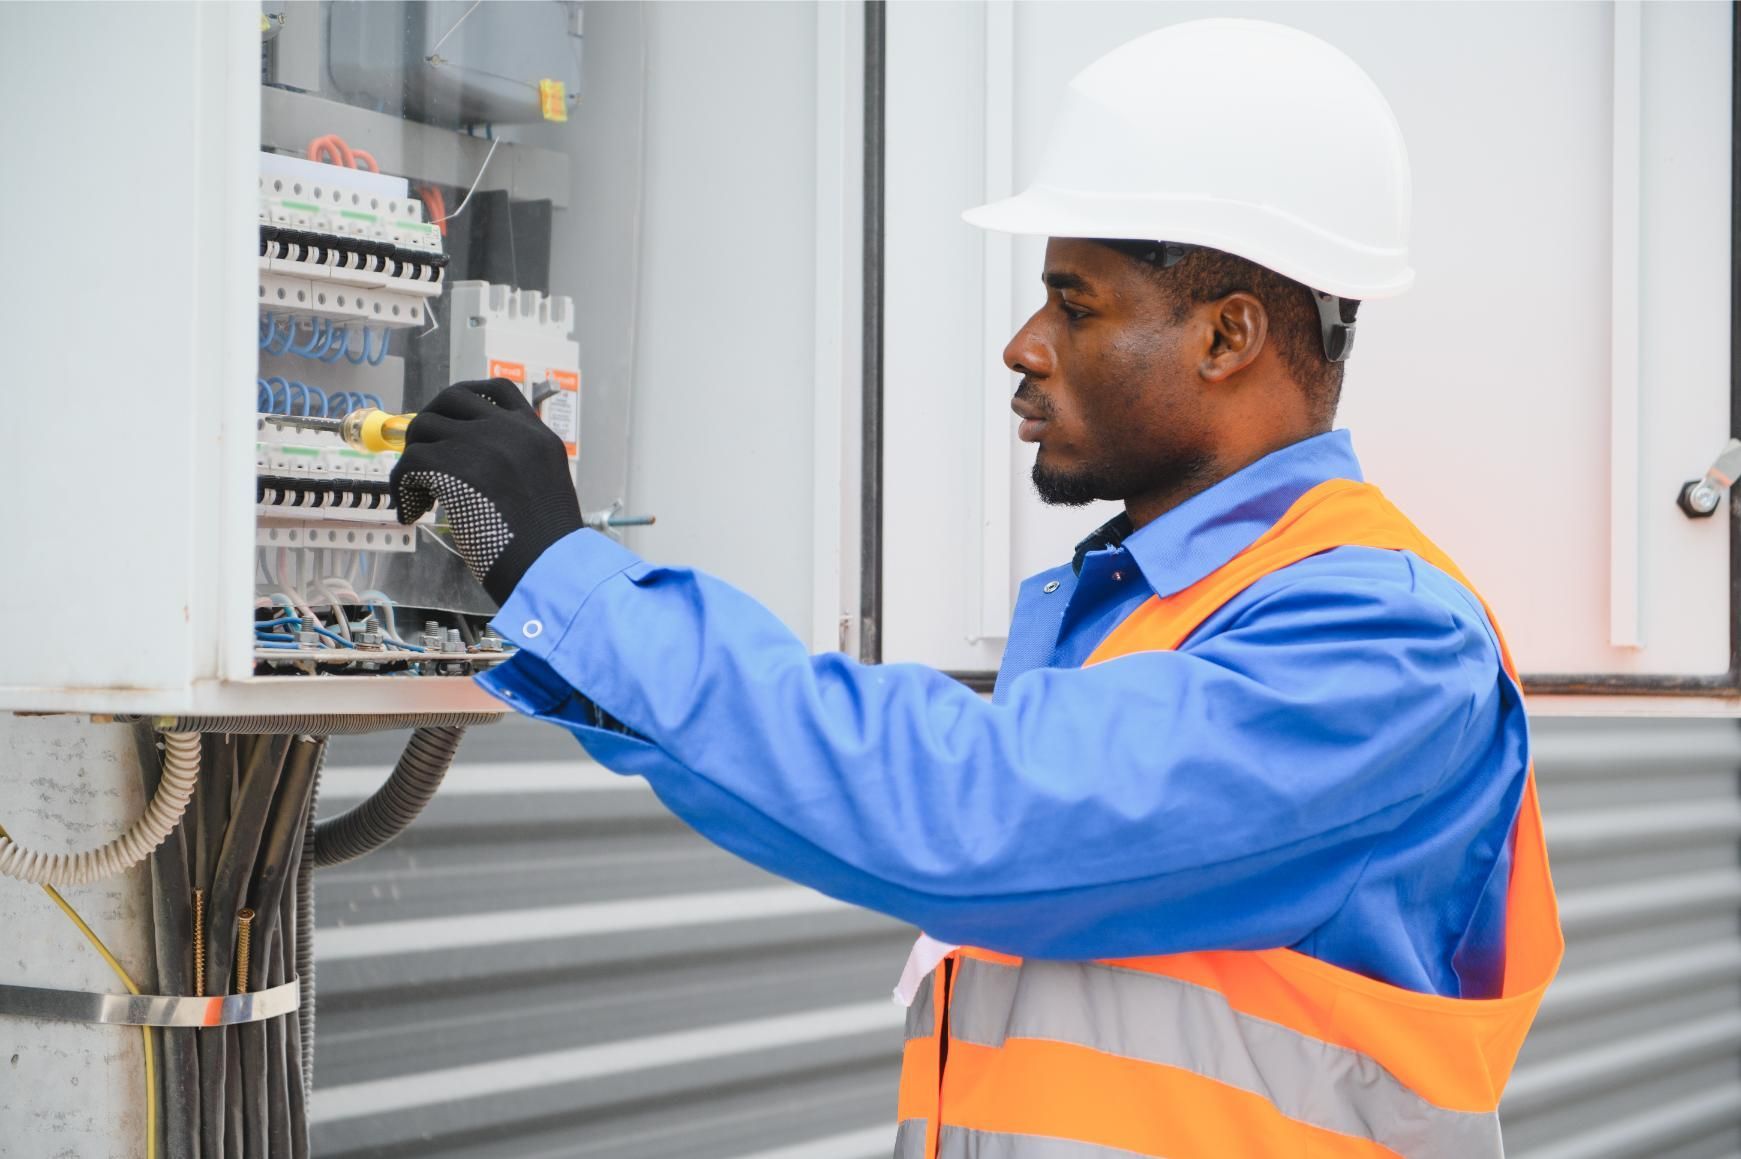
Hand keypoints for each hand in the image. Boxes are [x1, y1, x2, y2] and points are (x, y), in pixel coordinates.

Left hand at [390, 379, 581, 603]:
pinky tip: (412, 511)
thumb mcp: (546, 488)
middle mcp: (508, 430)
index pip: (498, 390)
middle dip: (430, 421)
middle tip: (423, 454)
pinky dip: (402, 486)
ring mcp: (479, 443)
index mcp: (536, 434)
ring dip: (413, 459)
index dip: (467, 398)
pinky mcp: (451, 465)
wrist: (548, 565)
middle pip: (452, 398)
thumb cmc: (547, 544)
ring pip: (423, 428)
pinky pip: (409, 462)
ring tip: (419, 494)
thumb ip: (516, 464)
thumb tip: (469, 464)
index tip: (451, 418)